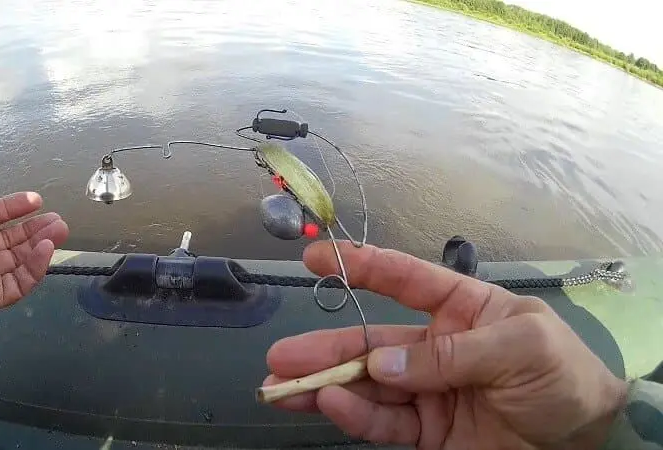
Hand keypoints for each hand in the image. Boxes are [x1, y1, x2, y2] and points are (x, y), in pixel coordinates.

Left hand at [0, 151, 68, 320]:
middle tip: (58, 219)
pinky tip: (47, 247)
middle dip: (36, 228)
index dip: (15, 207)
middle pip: (10, 241)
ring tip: (60, 228)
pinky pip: (19, 283)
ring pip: (19, 261)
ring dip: (42, 244)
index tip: (37, 200)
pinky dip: (36, 267)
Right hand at [264, 241, 627, 449]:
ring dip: (325, 386)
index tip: (314, 257)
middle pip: (371, 342)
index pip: (403, 280)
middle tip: (280, 358)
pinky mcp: (426, 432)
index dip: (360, 267)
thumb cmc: (564, 375)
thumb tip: (382, 363)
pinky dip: (355, 416)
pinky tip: (330, 406)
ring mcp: (427, 390)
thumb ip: (452, 353)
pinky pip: (384, 423)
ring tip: (282, 388)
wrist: (588, 442)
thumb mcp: (521, 346)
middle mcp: (434, 346)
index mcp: (460, 309)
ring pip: (367, 385)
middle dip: (324, 348)